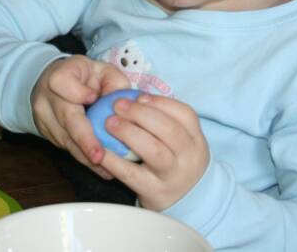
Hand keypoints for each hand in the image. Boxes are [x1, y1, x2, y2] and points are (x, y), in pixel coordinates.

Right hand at [31, 55, 129, 178]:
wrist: (56, 82)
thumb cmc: (86, 76)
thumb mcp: (102, 70)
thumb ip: (114, 83)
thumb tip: (124, 107)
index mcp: (59, 75)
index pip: (62, 82)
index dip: (78, 92)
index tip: (93, 97)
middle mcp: (46, 97)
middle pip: (65, 118)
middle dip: (84, 139)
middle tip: (99, 156)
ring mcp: (43, 118)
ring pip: (65, 139)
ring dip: (86, 156)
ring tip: (106, 169)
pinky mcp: (47, 134)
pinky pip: (66, 148)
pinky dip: (84, 158)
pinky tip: (100, 169)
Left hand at [99, 94, 208, 210]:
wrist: (188, 200)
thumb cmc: (178, 161)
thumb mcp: (183, 141)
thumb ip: (165, 121)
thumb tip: (134, 99)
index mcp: (196, 139)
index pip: (185, 114)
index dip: (160, 102)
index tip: (139, 97)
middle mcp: (189, 156)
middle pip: (169, 130)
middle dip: (141, 113)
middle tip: (118, 105)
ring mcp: (172, 176)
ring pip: (153, 150)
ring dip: (129, 132)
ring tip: (109, 122)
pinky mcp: (153, 192)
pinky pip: (131, 174)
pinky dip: (114, 161)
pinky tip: (100, 151)